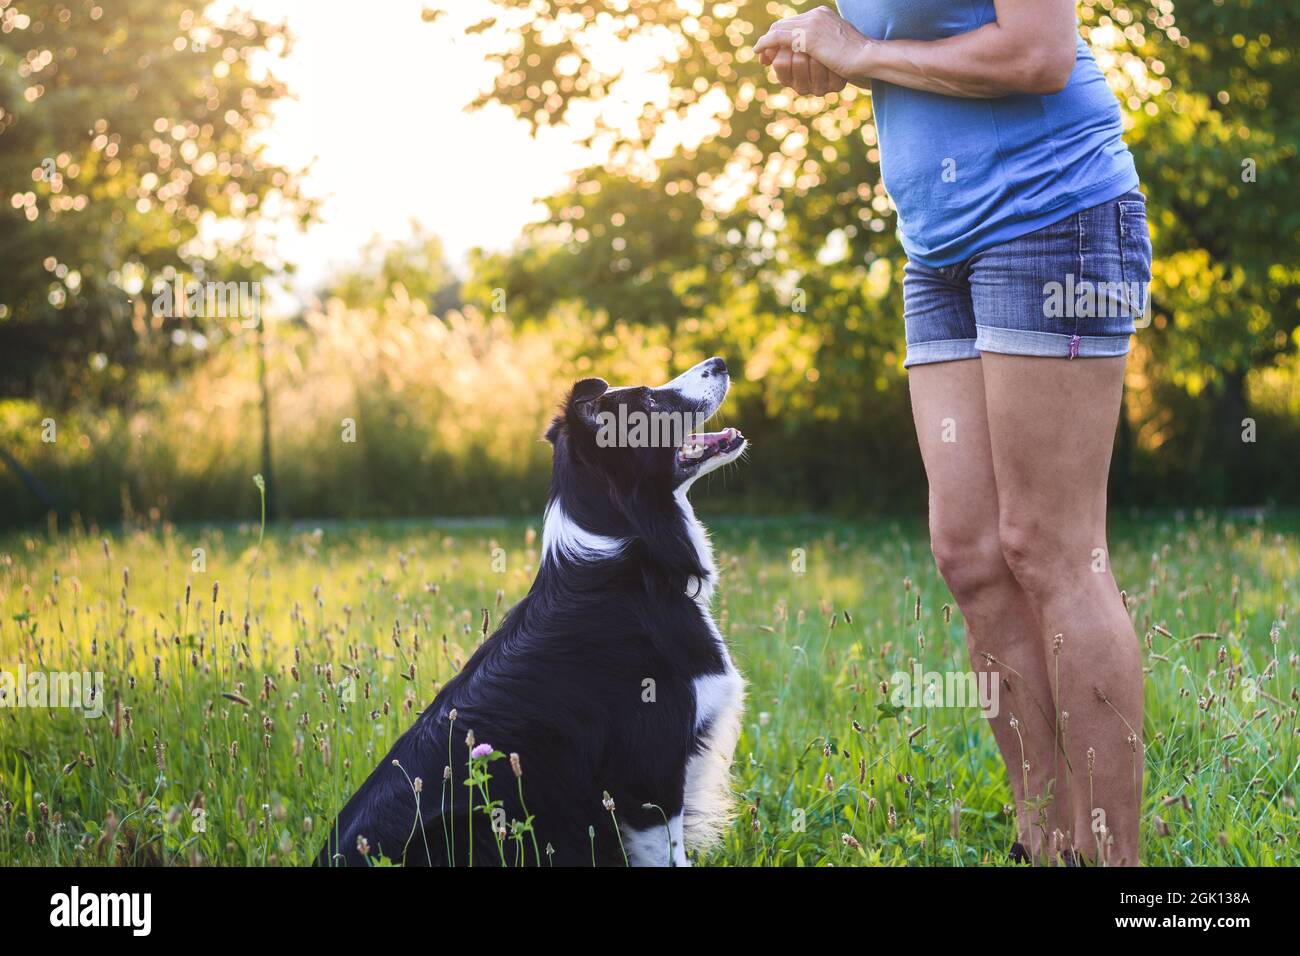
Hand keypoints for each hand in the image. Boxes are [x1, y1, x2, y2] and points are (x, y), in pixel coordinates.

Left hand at [754, 5, 872, 86]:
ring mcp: (811, 24)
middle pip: (784, 23)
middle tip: (763, 54)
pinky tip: (761, 55)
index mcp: (822, 15)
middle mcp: (815, 15)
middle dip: (771, 38)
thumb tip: (816, 52)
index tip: (775, 50)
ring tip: (762, 57)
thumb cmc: (858, 57)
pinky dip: (766, 45)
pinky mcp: (807, 37)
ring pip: (779, 30)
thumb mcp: (838, 44)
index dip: (782, 34)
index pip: (795, 22)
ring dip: (767, 44)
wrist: (867, 57)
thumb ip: (825, 42)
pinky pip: (778, 38)